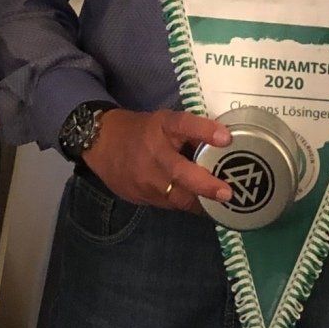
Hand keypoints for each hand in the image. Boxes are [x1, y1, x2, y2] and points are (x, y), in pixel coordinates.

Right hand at [83, 108, 232, 211]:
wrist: (100, 144)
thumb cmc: (141, 130)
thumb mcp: (163, 122)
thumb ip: (188, 134)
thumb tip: (223, 146)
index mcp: (161, 127)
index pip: (183, 125)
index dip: (205, 131)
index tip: (226, 138)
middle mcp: (153, 152)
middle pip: (181, 172)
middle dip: (206, 185)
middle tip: (227, 193)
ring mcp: (144, 177)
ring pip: (177, 196)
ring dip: (200, 202)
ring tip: (220, 206)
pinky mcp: (139, 195)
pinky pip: (168, 204)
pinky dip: (184, 204)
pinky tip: (198, 204)